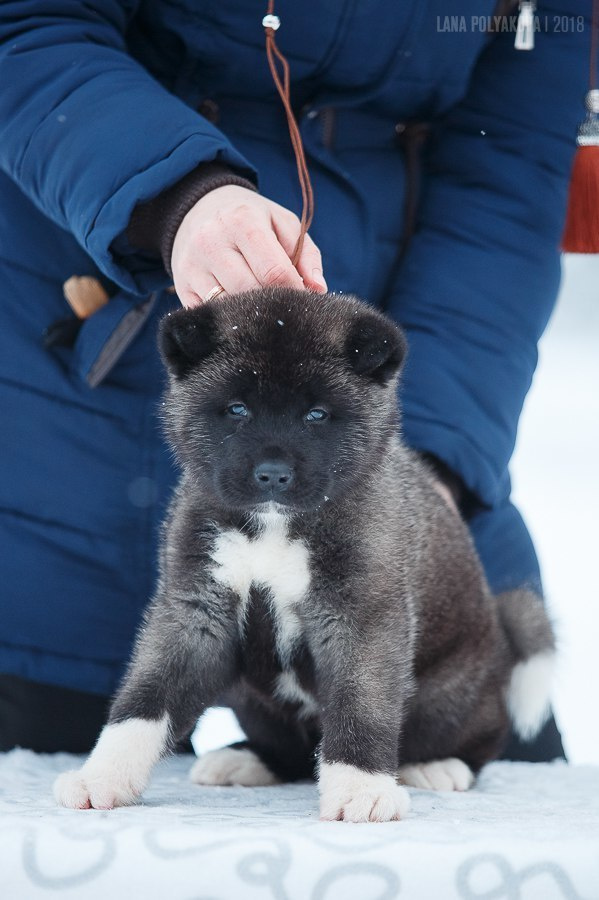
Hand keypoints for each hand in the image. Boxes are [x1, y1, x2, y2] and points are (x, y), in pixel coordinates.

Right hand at [171, 185, 326, 306]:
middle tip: (286, 309)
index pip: (274, 272)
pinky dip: (228, 319)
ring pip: (227, 307)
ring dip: (251, 315)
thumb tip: (317, 290)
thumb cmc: (251, 220)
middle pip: (250, 292)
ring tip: (264, 311)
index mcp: (242, 221)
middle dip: (273, 305)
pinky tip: (240, 313)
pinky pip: (208, 315)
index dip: (295, 293)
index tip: (304, 301)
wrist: (198, 208)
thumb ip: (306, 255)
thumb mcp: (283, 224)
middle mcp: (211, 242)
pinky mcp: (181, 286)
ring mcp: (191, 266)